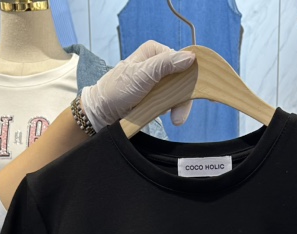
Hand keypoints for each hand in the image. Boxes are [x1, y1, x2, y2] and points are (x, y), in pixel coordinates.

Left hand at [80, 41, 194, 132]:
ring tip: (174, 120)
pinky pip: (170, 99)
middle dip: (182, 98)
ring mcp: (156, 79)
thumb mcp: (142, 75)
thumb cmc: (117, 91)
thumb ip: (165, 65)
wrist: (103, 112)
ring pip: (178, 90)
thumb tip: (190, 57)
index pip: (182, 60)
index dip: (190, 77)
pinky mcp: (154, 93)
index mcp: (154, 51)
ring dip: (177, 106)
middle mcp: (157, 62)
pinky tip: (165, 114)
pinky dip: (170, 108)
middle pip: (182, 77)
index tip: (193, 95)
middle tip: (179, 118)